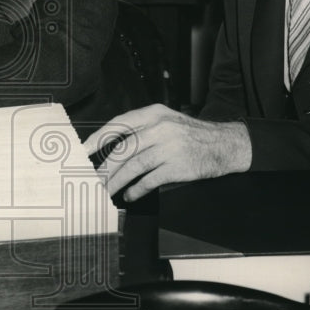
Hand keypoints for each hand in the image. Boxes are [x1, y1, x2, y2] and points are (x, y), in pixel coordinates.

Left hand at [83, 104, 251, 201]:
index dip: (99, 138)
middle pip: (123, 150)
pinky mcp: (177, 166)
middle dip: (105, 167)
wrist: (225, 144)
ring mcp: (169, 147)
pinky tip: (130, 195)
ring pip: (133, 166)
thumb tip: (112, 147)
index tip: (84, 150)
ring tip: (108, 191)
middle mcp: (160, 128)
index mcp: (154, 114)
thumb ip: (142, 129)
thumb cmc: (192, 134)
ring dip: (117, 181)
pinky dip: (137, 190)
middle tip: (94, 179)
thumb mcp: (167, 121)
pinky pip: (150, 180)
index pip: (119, 124)